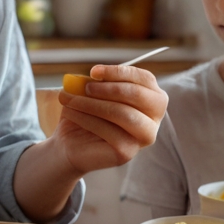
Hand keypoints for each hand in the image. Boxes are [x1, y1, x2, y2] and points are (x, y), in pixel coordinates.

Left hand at [52, 64, 167, 174]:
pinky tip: (71, 113)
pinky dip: (86, 119)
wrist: (71, 142)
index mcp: (151, 97)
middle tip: (85, 88)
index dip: (118, 72)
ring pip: (123, 113)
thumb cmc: (86, 112)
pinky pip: (109, 131)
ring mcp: (144, 137)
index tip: (94, 72)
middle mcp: (154, 117)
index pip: (144, 78)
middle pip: (138, 95)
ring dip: (92, 103)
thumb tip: (90, 78)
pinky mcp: (128, 152)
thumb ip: (95, 82)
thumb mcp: (90, 91)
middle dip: (108, 88)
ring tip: (69, 99)